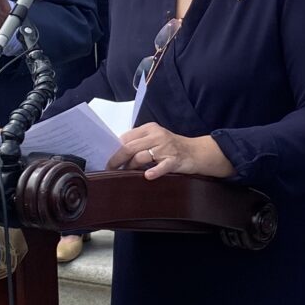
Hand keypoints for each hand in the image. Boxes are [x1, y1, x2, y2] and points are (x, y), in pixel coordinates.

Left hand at [107, 122, 234, 180]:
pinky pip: (163, 165)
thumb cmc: (172, 146)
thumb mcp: (156, 138)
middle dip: (117, 160)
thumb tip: (117, 152)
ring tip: (124, 174)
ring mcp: (166, 148)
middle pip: (130, 147)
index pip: (126, 138)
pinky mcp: (175, 160)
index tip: (108, 159)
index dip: (115, 149)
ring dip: (130, 167)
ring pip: (141, 156)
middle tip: (109, 169)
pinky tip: (148, 176)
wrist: (196, 151)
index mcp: (150, 128)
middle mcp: (157, 136)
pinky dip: (155, 171)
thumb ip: (140, 142)